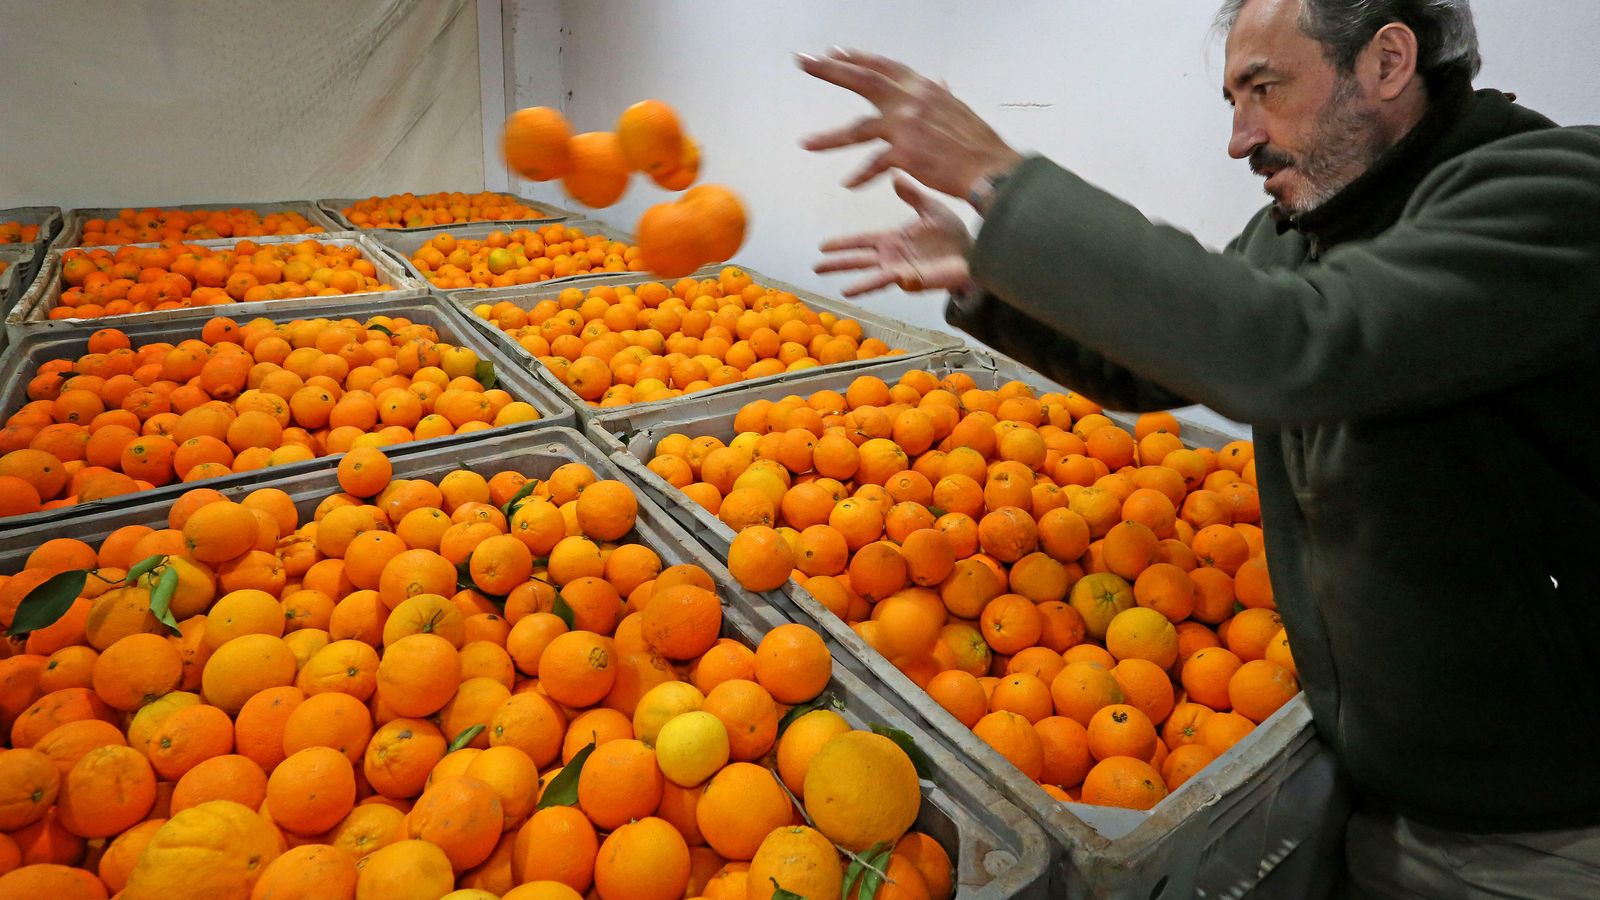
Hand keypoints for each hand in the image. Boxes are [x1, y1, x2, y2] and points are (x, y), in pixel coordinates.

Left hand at [798, 47, 1022, 199]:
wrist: (989, 167)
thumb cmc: (976, 142)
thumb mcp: (956, 108)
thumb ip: (940, 95)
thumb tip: (939, 81)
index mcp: (921, 87)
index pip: (882, 66)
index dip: (857, 57)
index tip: (834, 52)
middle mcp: (910, 100)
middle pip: (862, 79)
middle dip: (829, 70)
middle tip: (803, 61)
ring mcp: (905, 126)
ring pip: (857, 129)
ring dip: (828, 137)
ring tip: (805, 144)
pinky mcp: (905, 154)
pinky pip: (874, 165)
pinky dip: (860, 176)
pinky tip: (848, 184)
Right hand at [815, 176, 973, 296]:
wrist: (973, 252)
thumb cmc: (952, 235)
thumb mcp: (930, 208)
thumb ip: (912, 195)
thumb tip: (895, 176)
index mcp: (892, 240)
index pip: (861, 241)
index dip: (843, 243)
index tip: (823, 245)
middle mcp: (893, 258)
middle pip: (860, 261)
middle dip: (838, 264)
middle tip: (816, 267)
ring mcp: (904, 271)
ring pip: (877, 278)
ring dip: (861, 285)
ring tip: (844, 291)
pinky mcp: (919, 280)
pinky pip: (907, 282)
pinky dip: (901, 282)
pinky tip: (895, 279)